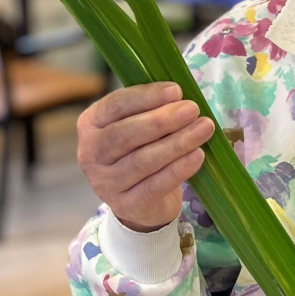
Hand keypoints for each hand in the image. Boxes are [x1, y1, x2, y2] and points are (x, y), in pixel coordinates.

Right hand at [76, 82, 215, 230]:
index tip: (176, 90)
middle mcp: (90, 153)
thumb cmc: (140, 150)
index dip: (146, 97)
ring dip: (177, 142)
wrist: (138, 201)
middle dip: (163, 120)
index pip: (115, 105)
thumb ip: (150, 109)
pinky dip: (179, 169)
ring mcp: (106, 182)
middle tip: (192, 109)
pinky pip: (155, 185)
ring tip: (204, 128)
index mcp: (91, 124)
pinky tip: (198, 155)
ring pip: (143, 160)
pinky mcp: (126, 205)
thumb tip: (179, 97)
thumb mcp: (136, 126)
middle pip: (126, 134)